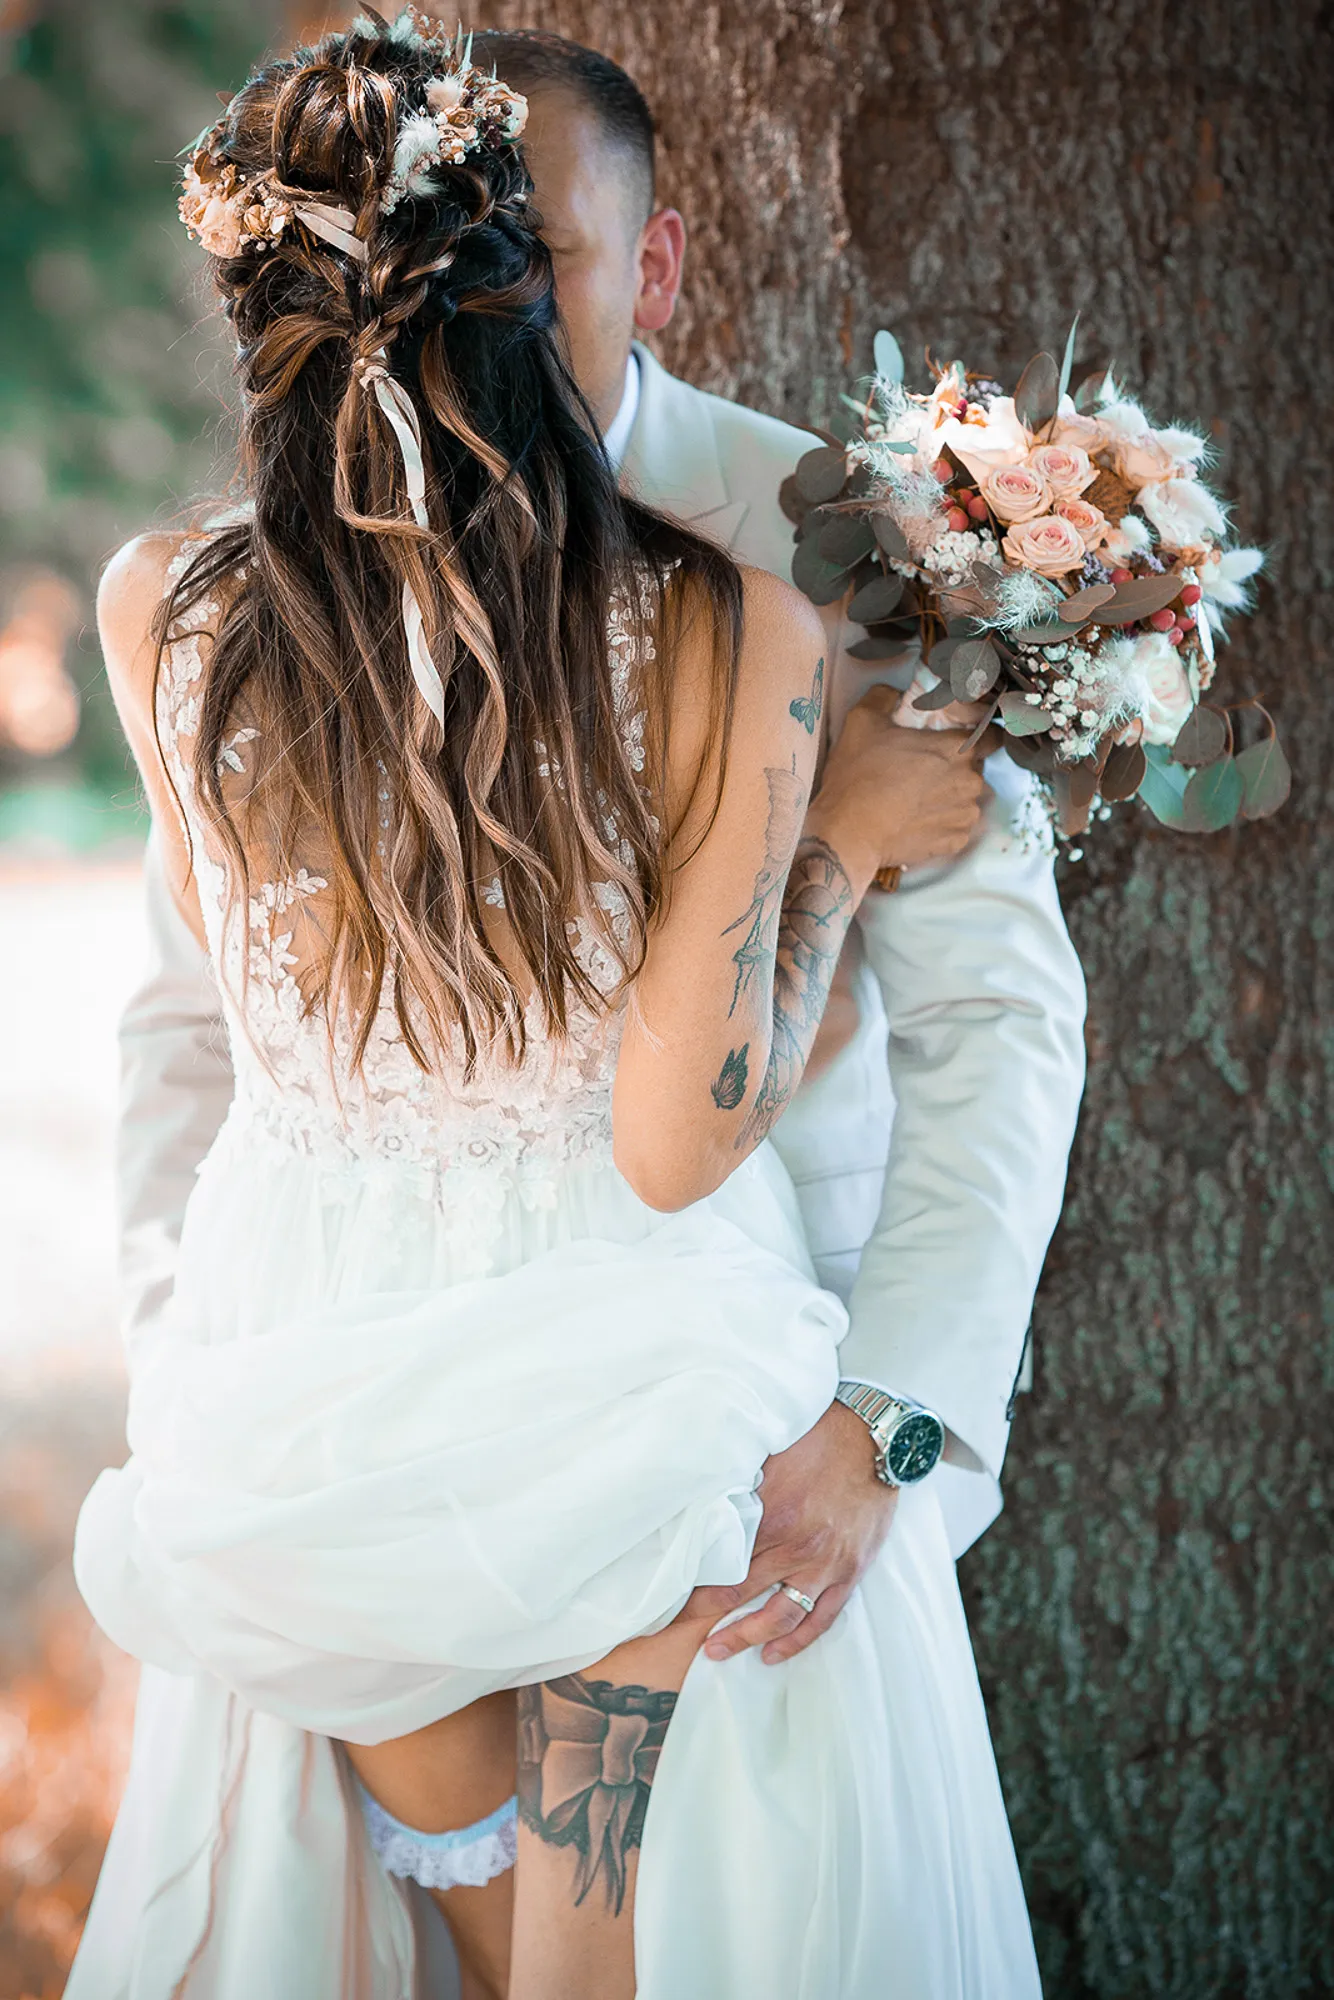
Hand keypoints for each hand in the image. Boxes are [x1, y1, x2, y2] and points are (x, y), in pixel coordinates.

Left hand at [679, 1402, 897, 1664]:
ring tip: (719, 1651)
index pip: (723, 1563)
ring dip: (747, 1637)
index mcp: (773, 1517)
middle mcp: (799, 1548)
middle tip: (676, 1632)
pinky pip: (822, 1618)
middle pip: (743, 1593)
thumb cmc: (817, 1441)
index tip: (669, 1602)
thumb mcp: (769, 1457)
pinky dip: (796, 1640)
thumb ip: (740, 1489)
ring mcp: (827, 1565)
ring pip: (781, 1616)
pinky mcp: (850, 1573)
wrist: (874, 1440)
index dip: (693, 1586)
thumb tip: (703, 1509)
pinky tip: (772, 1653)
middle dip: (707, 1617)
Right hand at [807, 684, 998, 880]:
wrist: (847, 834)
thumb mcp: (862, 721)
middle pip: (974, 768)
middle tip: (921, 770)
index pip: (993, 736)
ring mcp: (965, 815)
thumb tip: (894, 692)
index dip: (980, 734)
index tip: (961, 739)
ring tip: (915, 798)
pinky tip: (915, 819)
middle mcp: (970, 781)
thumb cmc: (857, 777)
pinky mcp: (954, 842)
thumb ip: (884, 697)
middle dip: (954, 767)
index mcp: (956, 749)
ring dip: (948, 796)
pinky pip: (955, 826)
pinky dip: (941, 822)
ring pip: (966, 799)